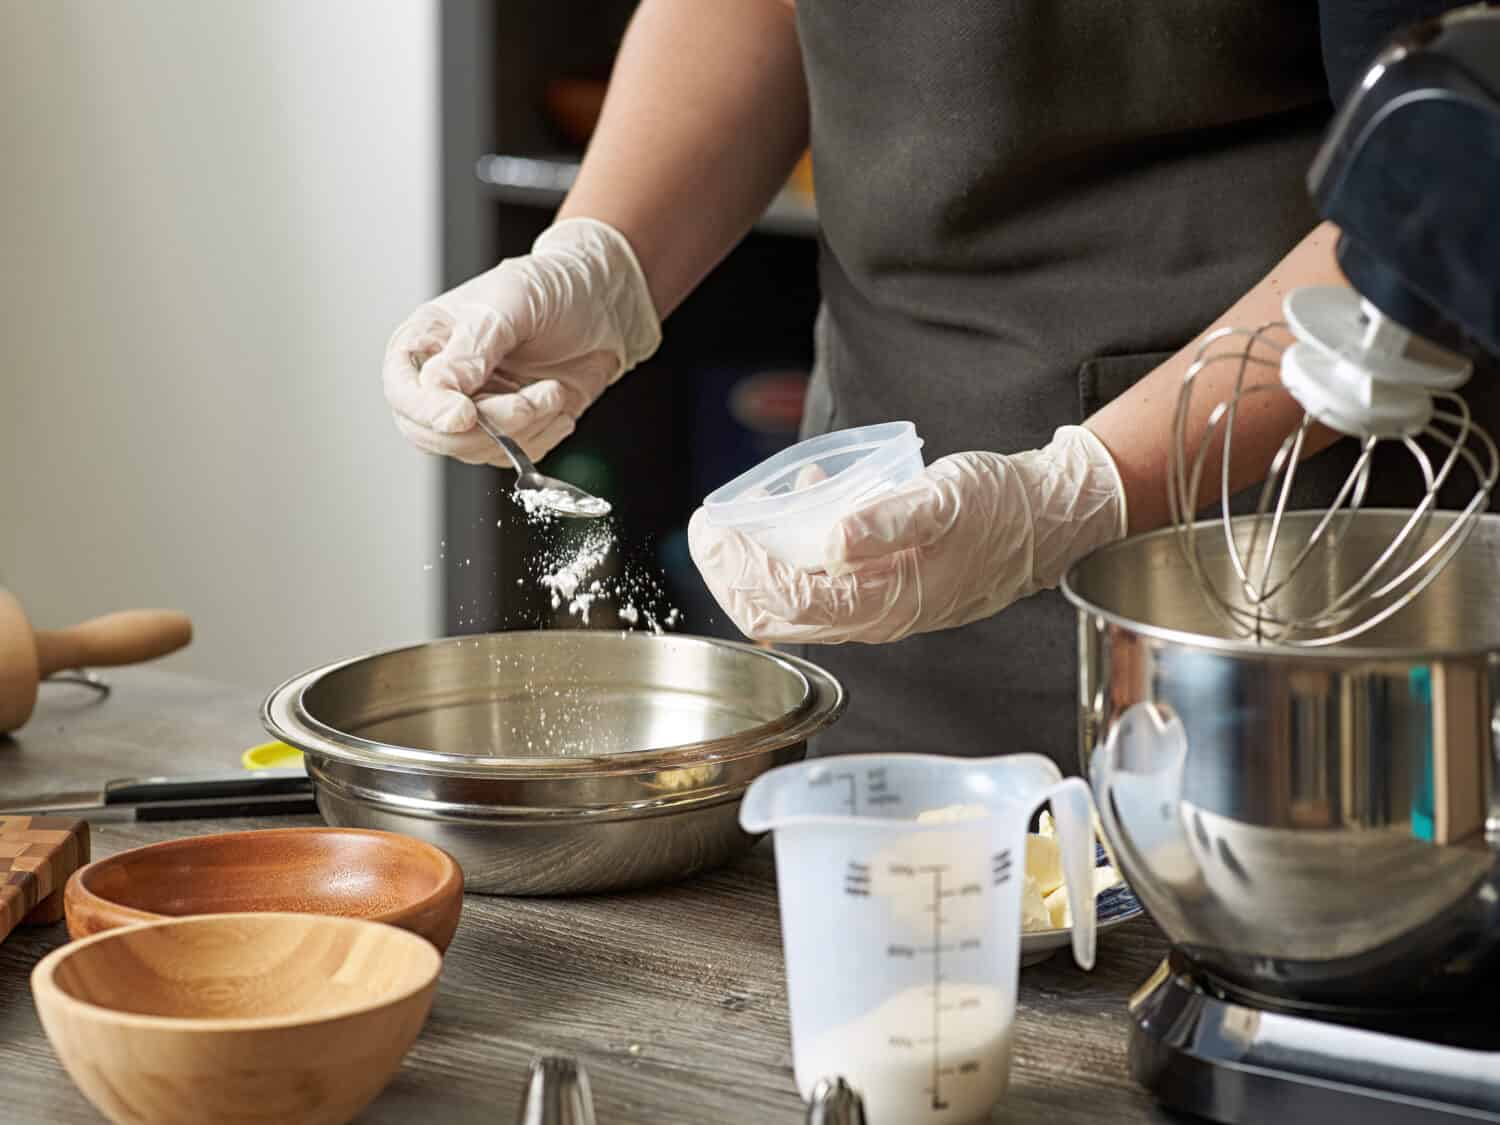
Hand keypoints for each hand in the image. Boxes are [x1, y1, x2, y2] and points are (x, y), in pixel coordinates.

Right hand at [383, 218, 660, 463]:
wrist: (605, 306)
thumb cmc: (553, 289)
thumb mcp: (510, 304)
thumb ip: (471, 349)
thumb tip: (436, 389)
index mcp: (427, 341)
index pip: (403, 391)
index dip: (428, 411)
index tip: (465, 415)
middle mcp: (445, 379)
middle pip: (434, 435)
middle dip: (488, 428)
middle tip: (530, 403)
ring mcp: (477, 407)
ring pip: (477, 450)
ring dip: (524, 430)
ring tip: (553, 391)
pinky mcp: (511, 428)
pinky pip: (511, 457)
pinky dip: (541, 438)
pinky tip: (559, 405)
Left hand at [688, 426, 1127, 642]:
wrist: (1049, 521)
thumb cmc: (1001, 507)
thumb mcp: (946, 500)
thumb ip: (889, 520)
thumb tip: (832, 539)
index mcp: (885, 602)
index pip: (786, 602)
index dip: (738, 570)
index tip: (709, 529)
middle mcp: (875, 616)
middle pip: (779, 615)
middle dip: (732, 576)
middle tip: (707, 530)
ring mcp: (880, 608)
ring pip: (796, 605)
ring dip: (759, 568)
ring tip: (740, 521)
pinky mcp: (887, 591)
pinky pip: (823, 586)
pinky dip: (795, 554)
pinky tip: (805, 503)